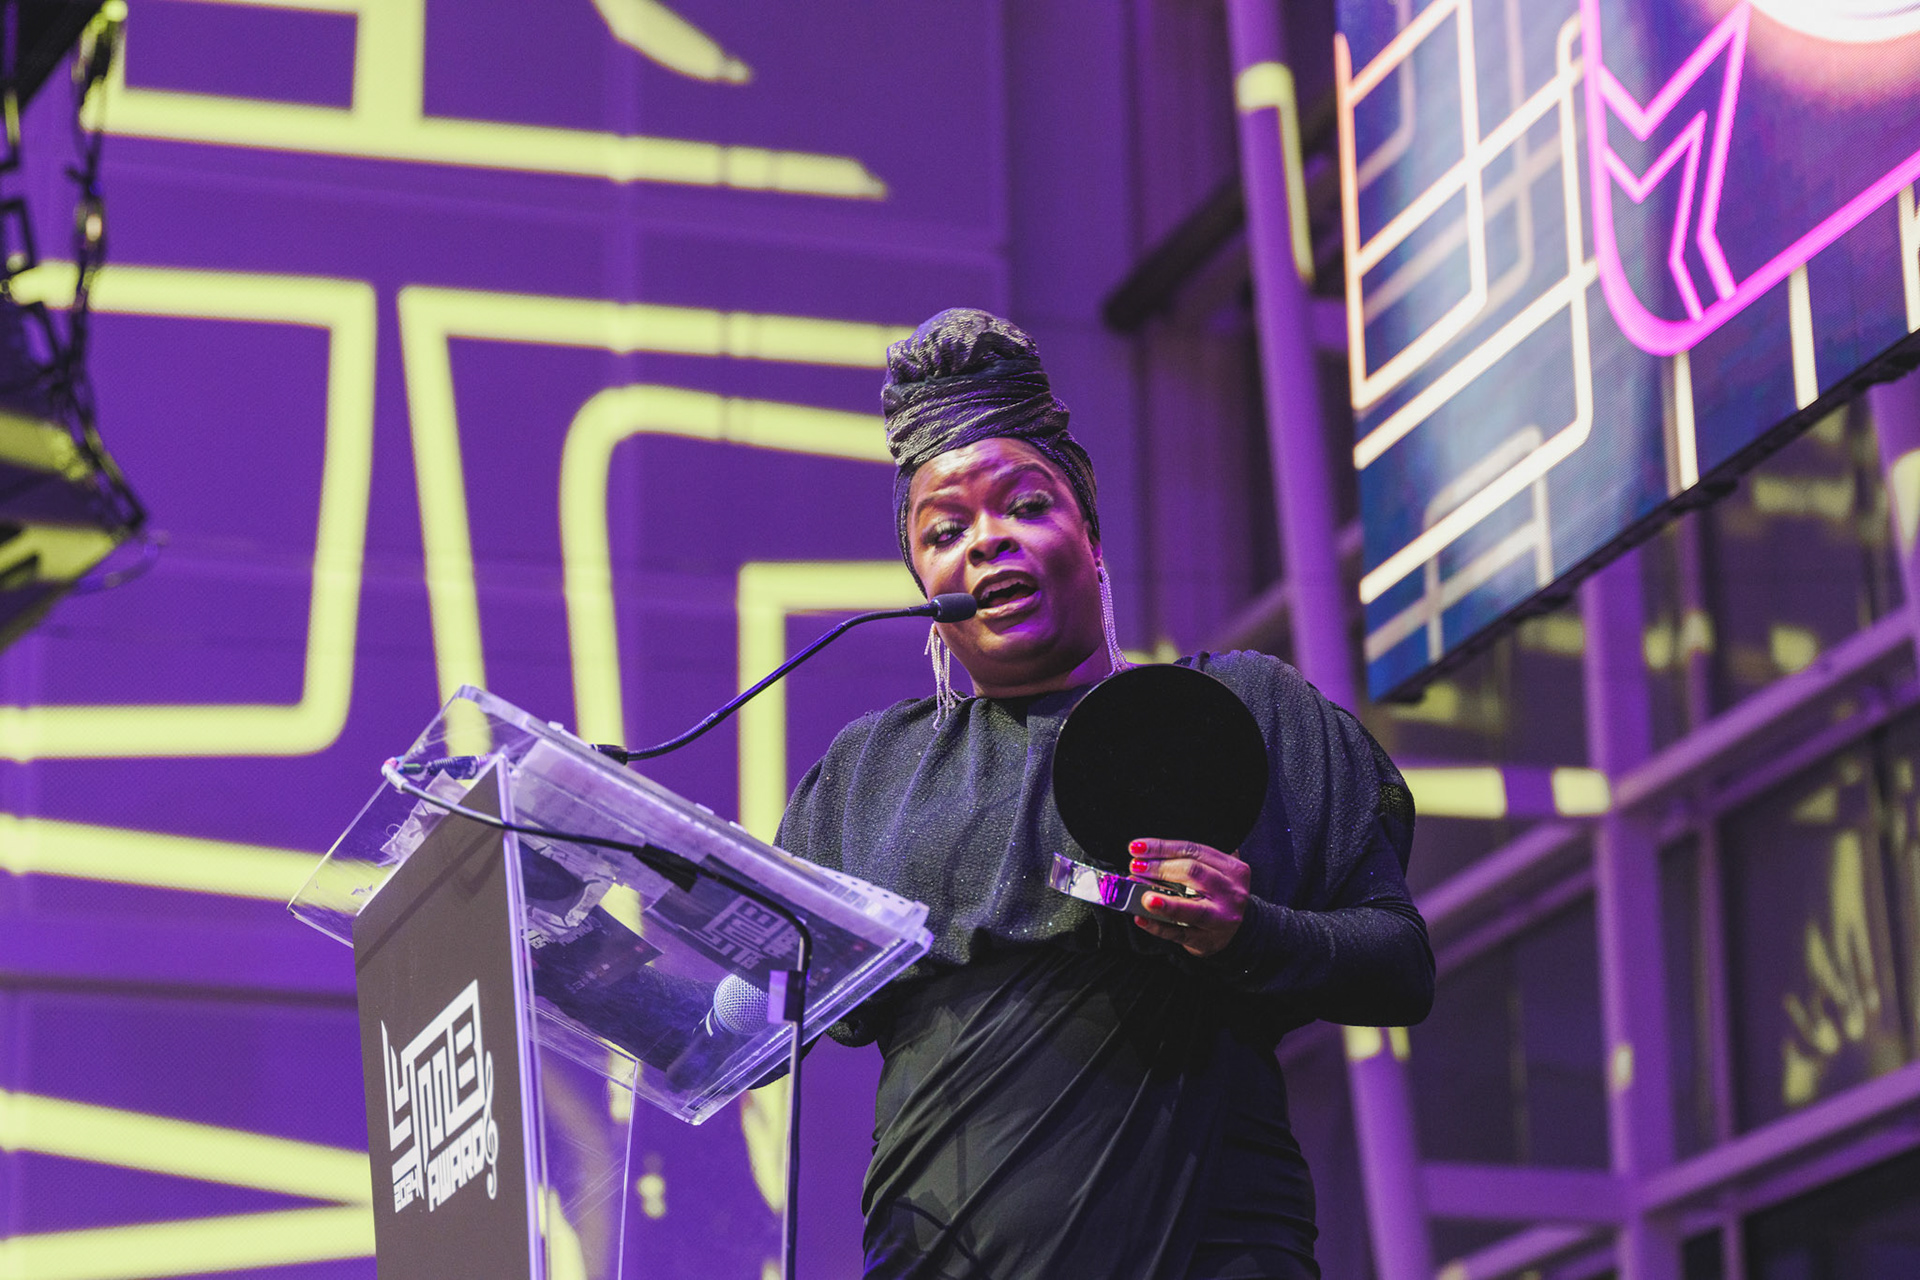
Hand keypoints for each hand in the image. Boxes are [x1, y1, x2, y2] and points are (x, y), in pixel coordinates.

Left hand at [1127, 838, 1249, 957]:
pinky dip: (1157, 926)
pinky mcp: (1207, 940)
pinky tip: (1141, 919)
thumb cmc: (1216, 897)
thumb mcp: (1211, 875)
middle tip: (1136, 867)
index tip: (1137, 847)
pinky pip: (1179, 933)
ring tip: (1145, 897)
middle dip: (1160, 869)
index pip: (1193, 850)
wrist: (1233, 932)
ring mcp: (1221, 919)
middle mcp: (1231, 892)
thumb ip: (1184, 865)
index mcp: (1231, 868)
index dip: (1162, 847)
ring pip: (1192, 909)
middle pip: (1193, 873)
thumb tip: (1143, 859)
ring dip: (1165, 902)